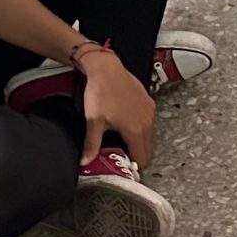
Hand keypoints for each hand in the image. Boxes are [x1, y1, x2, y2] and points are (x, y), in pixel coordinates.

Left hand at [78, 48, 156, 165]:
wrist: (107, 69)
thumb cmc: (101, 92)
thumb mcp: (94, 121)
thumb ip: (92, 145)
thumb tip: (86, 162)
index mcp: (135, 131)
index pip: (142, 159)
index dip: (132, 166)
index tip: (123, 166)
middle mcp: (147, 123)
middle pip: (147, 150)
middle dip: (136, 156)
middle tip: (120, 155)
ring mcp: (149, 113)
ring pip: (149, 137)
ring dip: (139, 142)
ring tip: (121, 140)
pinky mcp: (148, 104)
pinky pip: (148, 124)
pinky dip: (141, 129)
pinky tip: (126, 124)